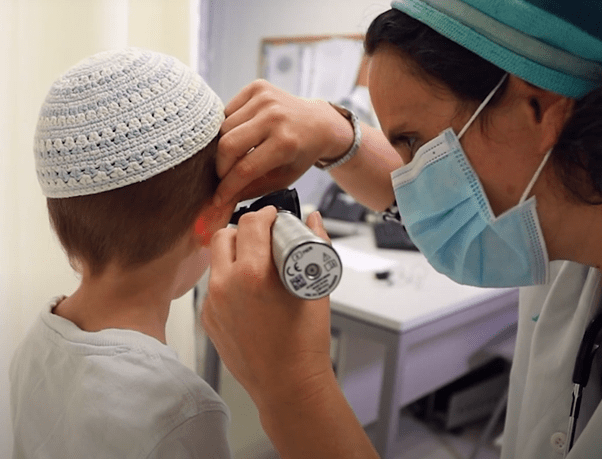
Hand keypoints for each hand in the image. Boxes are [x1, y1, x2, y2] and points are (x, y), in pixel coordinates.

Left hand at [201, 206, 333, 406]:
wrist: (288, 384)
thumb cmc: (304, 342)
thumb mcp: (315, 287)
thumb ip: (316, 244)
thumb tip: (313, 220)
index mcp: (253, 275)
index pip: (250, 223)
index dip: (265, 214)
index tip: (273, 217)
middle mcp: (226, 286)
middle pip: (225, 235)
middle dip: (245, 229)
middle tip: (264, 237)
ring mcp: (213, 303)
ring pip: (217, 260)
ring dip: (235, 254)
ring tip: (257, 265)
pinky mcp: (208, 318)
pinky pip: (214, 286)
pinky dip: (229, 280)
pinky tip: (249, 293)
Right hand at [214, 80, 353, 205]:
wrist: (318, 123)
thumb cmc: (300, 153)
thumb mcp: (283, 178)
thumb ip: (252, 189)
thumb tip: (222, 199)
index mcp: (285, 144)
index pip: (244, 169)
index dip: (227, 187)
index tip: (218, 198)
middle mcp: (275, 118)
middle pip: (228, 146)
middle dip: (220, 166)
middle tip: (222, 176)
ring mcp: (265, 99)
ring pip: (224, 127)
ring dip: (224, 146)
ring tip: (235, 154)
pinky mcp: (258, 87)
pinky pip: (228, 110)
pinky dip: (229, 126)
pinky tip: (242, 133)